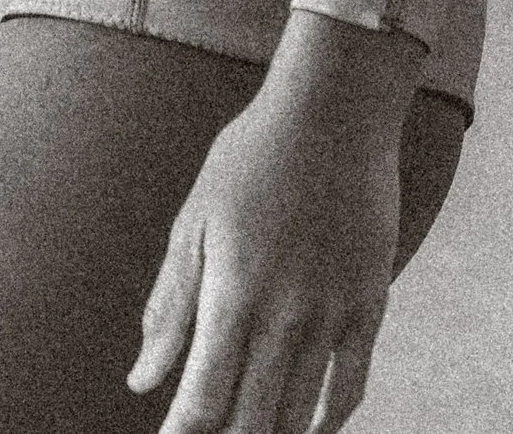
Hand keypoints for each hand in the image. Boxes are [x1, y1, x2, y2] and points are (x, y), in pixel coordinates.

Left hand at [129, 16, 419, 433]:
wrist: (334, 110)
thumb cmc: (253, 156)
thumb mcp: (195, 220)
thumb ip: (171, 307)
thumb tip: (143, 380)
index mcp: (232, 295)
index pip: (202, 400)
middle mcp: (284, 317)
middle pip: (250, 421)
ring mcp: (332, 315)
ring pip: (299, 415)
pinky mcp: (369, 305)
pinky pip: (352, 387)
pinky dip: (329, 421)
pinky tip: (309, 429)